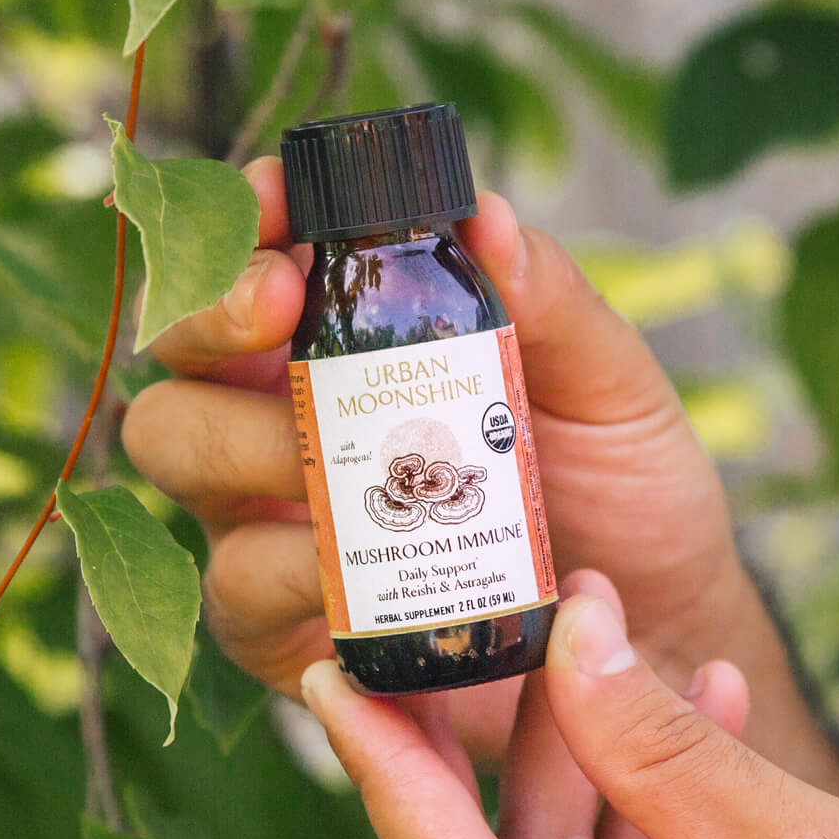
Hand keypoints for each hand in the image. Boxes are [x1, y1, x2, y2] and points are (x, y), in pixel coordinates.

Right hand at [123, 159, 795, 758]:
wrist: (658, 636)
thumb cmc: (624, 494)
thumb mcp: (610, 386)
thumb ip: (551, 302)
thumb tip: (488, 214)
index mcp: (349, 342)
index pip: (259, 257)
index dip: (244, 219)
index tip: (279, 203)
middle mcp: (283, 419)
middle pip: (180, 351)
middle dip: (211, 316)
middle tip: (283, 306)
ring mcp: (269, 521)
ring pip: (180, 450)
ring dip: (248, 440)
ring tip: (344, 464)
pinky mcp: (281, 627)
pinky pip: (234, 586)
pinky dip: (283, 566)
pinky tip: (343, 567)